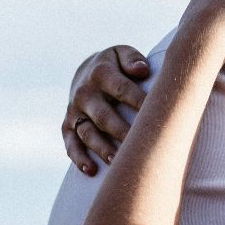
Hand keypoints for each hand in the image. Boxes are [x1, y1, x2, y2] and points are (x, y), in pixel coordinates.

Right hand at [63, 45, 149, 175]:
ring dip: (101, 148)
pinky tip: (91, 171)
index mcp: (101, 73)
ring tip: (116, 161)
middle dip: (121, 131)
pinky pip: (71, 144)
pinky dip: (78, 158)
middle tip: (140, 145)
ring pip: (87, 133)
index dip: (139, 102)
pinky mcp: (67, 126)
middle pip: (104, 116)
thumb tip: (142, 70)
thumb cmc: (115, 66)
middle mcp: (85, 93)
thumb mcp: (122, 54)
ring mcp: (74, 111)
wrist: (85, 72)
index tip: (156, 116)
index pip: (122, 89)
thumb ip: (132, 59)